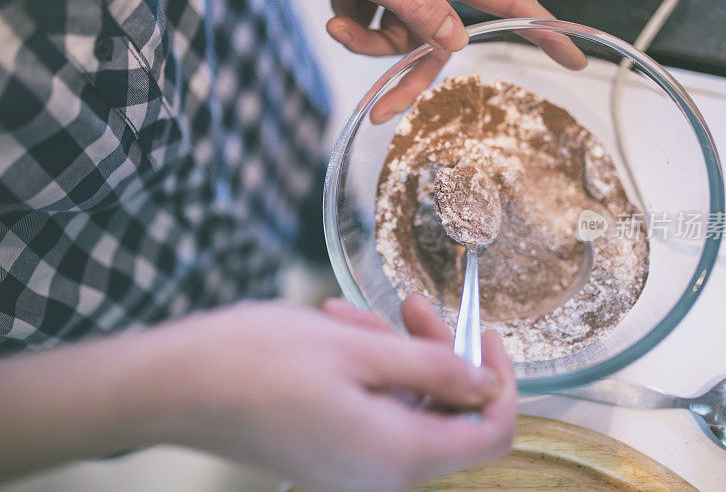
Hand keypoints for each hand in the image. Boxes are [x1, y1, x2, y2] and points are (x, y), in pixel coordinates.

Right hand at [172, 296, 515, 490]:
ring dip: (390, 353)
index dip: (499, 381)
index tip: (484, 334)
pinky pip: (369, 409)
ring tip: (351, 312)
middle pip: (444, 412)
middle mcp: (380, 474)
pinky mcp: (326, 452)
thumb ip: (433, 370)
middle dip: (435, 352)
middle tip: (410, 304)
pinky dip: (363, 369)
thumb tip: (485, 385)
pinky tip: (336, 331)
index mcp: (398, 455)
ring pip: (403, 404)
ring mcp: (350, 466)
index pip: (490, 431)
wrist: (173, 386)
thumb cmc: (258, 362)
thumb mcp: (358, 350)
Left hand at [292, 0, 586, 122]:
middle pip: (438, 46)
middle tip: (378, 112)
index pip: (506, 2)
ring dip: (367, 45)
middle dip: (405, 78)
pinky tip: (337, 2)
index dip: (544, 30)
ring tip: (337, 23)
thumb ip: (415, 4)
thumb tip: (456, 42)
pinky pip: (377, 27)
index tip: (574, 57)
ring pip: (401, 41)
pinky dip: (354, 25)